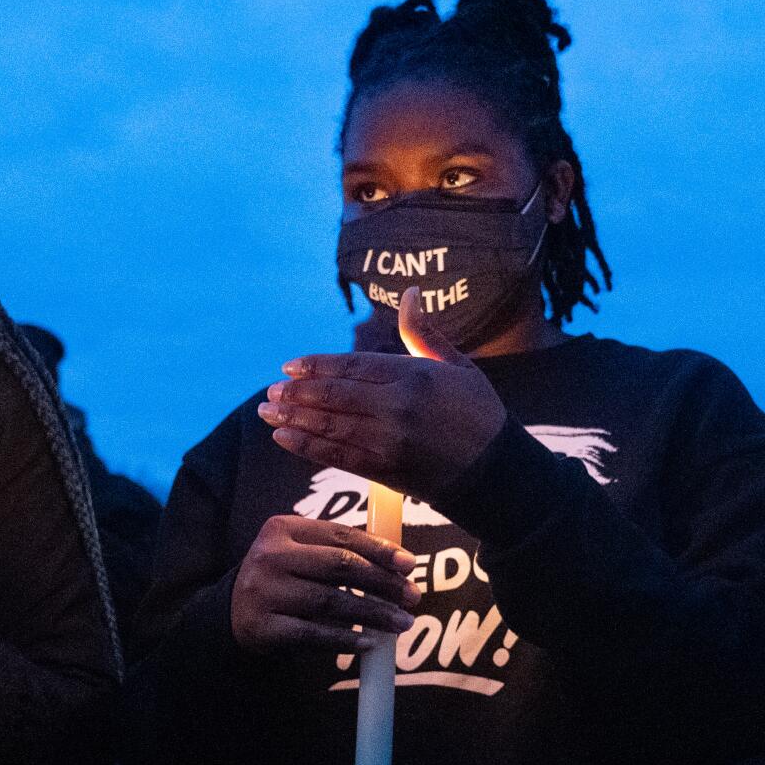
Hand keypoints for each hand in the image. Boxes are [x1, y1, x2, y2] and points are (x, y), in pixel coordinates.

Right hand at [231, 515, 420, 657]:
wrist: (231, 615)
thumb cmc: (281, 580)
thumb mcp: (300, 554)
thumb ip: (338, 551)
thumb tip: (398, 567)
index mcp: (283, 528)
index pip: (340, 535)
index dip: (379, 549)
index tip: (409, 565)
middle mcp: (270, 556)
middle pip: (339, 566)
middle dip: (382, 583)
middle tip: (412, 597)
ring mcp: (264, 592)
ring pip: (329, 602)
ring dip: (372, 614)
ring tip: (401, 623)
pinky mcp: (262, 627)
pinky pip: (312, 634)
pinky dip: (344, 640)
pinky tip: (368, 643)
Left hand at [260, 286, 509, 500]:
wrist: (497, 473)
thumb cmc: (480, 414)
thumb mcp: (459, 366)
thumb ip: (424, 332)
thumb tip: (410, 292)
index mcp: (415, 376)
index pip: (354, 366)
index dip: (318, 365)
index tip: (290, 366)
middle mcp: (398, 407)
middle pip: (335, 396)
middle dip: (298, 393)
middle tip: (271, 391)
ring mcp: (389, 441)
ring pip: (330, 425)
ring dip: (294, 418)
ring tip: (267, 412)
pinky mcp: (385, 470)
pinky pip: (337, 456)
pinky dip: (307, 447)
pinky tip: (284, 438)